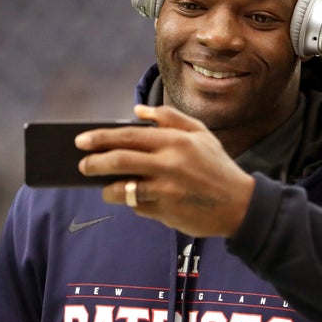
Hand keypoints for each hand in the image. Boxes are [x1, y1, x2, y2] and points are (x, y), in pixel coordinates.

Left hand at [75, 104, 254, 237]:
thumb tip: (137, 110)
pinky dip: (131, 202)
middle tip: (82, 165)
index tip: (81, 140)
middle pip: (119, 160)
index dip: (101, 138)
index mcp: (176, 141)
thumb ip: (170, 118)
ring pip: (121, 188)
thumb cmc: (217, 166)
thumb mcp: (201, 134)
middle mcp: (169, 164)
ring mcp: (166, 190)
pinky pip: (137, 206)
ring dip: (107, 188)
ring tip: (104, 186)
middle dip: (94, 162)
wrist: (240, 204)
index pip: (129, 136)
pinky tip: (136, 199)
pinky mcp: (166, 212)